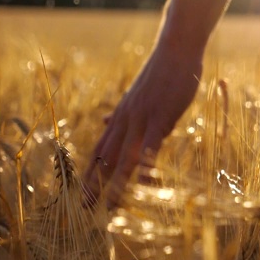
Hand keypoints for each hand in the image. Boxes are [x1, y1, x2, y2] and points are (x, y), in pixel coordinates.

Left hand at [82, 0, 244, 207]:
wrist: (176, 49)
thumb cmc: (162, 72)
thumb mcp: (136, 94)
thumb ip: (121, 113)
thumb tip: (105, 122)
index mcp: (121, 116)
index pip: (100, 150)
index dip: (90, 174)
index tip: (83, 196)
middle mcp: (125, 119)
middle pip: (106, 158)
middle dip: (96, 185)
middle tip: (87, 210)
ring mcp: (142, 118)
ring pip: (125, 156)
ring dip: (117, 183)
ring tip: (112, 206)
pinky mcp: (161, 116)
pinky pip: (151, 144)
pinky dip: (145, 164)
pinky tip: (142, 181)